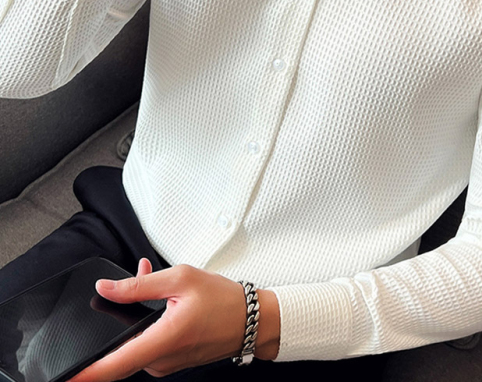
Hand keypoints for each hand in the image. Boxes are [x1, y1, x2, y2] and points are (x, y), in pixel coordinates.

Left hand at [68, 259, 278, 381]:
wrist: (250, 320)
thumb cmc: (222, 300)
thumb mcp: (180, 279)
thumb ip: (139, 284)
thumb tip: (106, 288)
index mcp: (162, 340)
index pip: (112, 365)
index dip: (84, 375)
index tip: (63, 378)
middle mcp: (160, 360)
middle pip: (119, 350)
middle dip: (112, 321)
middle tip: (114, 290)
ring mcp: (165, 364)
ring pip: (133, 344)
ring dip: (132, 318)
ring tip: (144, 280)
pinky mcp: (170, 362)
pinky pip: (147, 346)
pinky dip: (145, 324)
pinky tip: (157, 300)